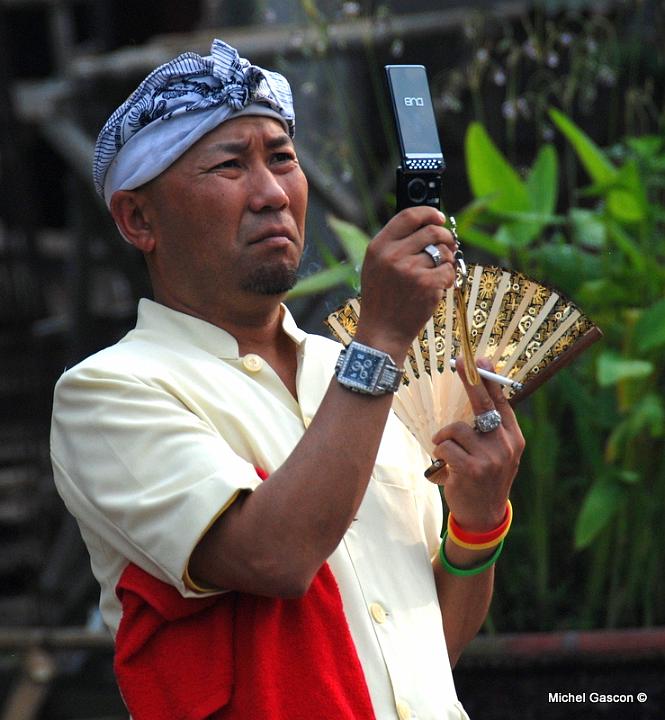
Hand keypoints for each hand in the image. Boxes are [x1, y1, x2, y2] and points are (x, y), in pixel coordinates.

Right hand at [355, 206, 456, 360]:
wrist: (382, 331)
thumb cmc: (382, 299)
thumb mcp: (376, 267)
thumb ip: (395, 245)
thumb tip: (427, 225)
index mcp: (378, 247)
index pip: (407, 216)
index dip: (428, 213)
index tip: (439, 216)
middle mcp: (393, 255)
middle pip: (432, 231)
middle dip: (446, 237)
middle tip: (449, 245)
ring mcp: (410, 270)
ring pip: (443, 252)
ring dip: (447, 260)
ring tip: (439, 272)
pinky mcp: (427, 284)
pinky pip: (448, 270)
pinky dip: (448, 278)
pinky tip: (439, 287)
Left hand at [428, 357, 524, 531]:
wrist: (484, 516)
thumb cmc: (484, 478)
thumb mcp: (498, 453)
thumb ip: (492, 429)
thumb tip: (480, 392)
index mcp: (514, 438)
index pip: (501, 401)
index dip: (488, 378)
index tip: (478, 358)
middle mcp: (506, 445)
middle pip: (484, 404)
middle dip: (470, 380)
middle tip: (458, 362)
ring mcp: (490, 458)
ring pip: (457, 428)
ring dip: (444, 437)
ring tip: (446, 451)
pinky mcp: (472, 469)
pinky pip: (446, 446)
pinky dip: (439, 452)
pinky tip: (444, 465)